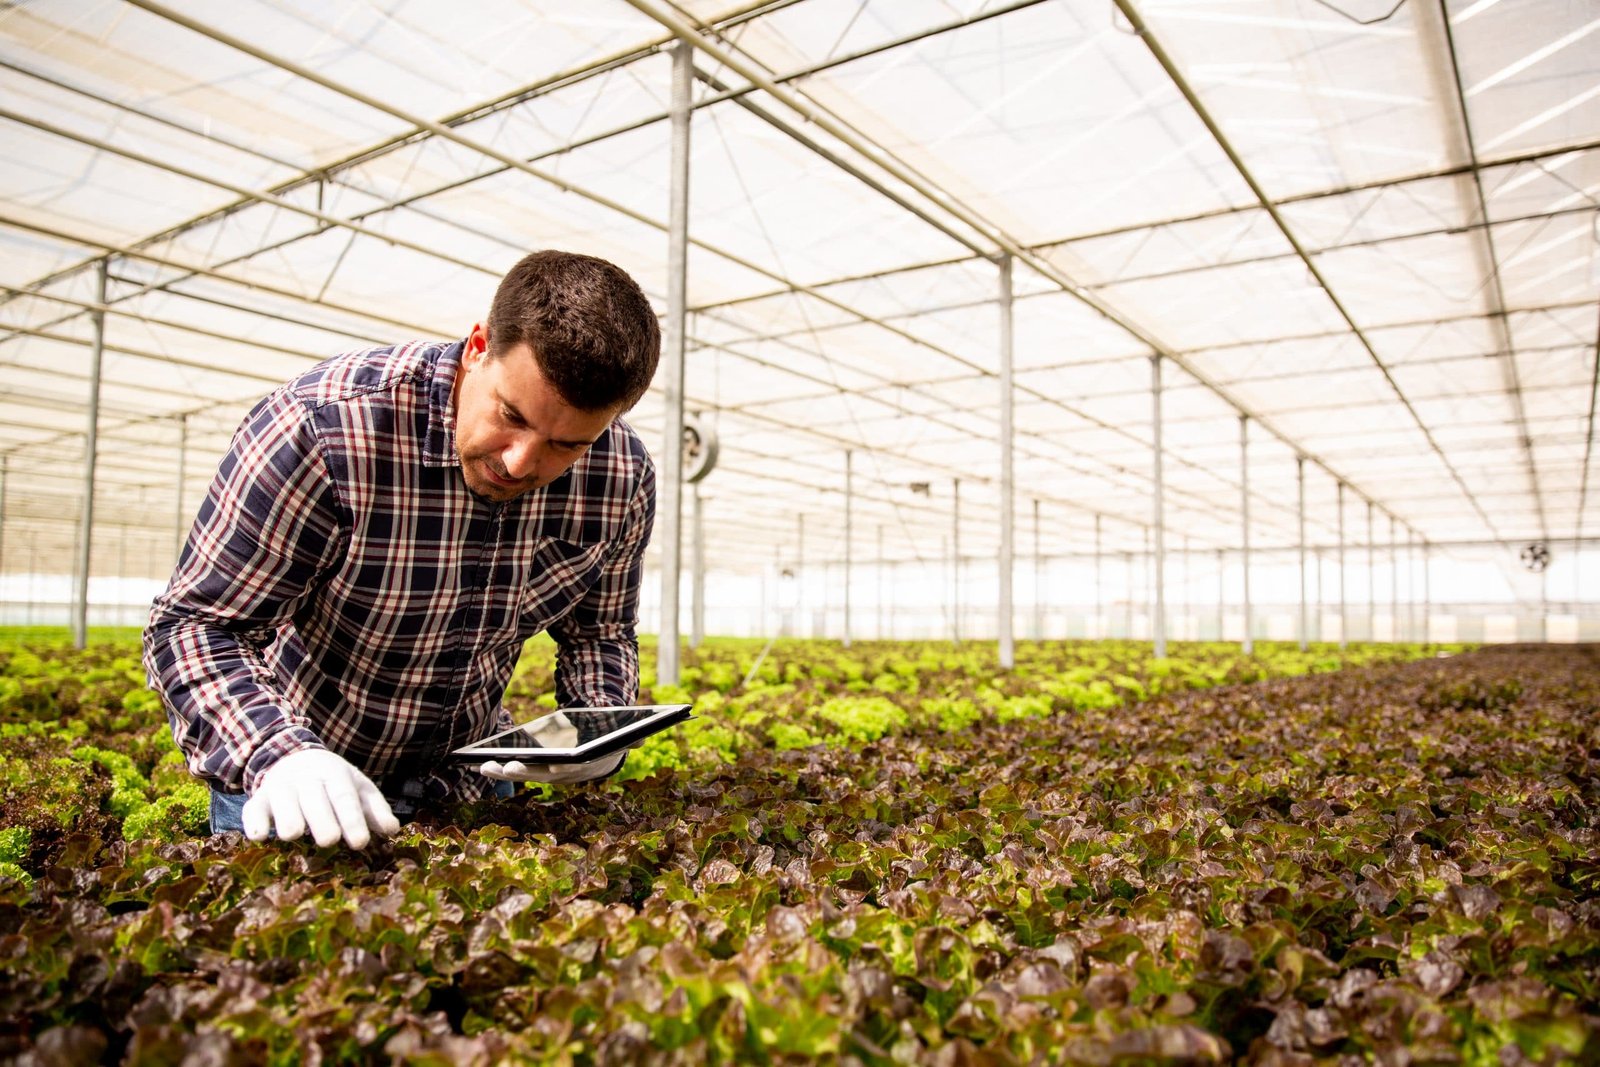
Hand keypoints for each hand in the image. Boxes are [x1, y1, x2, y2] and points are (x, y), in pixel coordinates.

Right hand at [242, 748, 400, 848]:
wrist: (295, 758)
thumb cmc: (333, 783)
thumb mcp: (358, 788)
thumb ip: (375, 809)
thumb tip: (392, 829)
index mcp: (335, 776)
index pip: (345, 798)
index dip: (353, 820)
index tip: (360, 842)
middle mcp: (307, 780)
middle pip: (314, 800)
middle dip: (321, 820)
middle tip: (329, 840)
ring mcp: (281, 788)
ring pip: (283, 804)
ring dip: (288, 819)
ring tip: (294, 835)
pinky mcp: (259, 800)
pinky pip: (253, 809)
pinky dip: (255, 822)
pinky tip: (259, 836)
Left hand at [477, 749, 624, 784]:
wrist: (599, 753)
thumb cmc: (609, 740)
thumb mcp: (622, 738)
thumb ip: (632, 738)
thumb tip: (642, 736)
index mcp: (582, 767)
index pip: (568, 769)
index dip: (555, 767)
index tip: (545, 763)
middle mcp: (563, 775)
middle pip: (540, 774)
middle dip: (523, 771)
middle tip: (507, 766)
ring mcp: (547, 774)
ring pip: (524, 774)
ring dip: (503, 772)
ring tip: (484, 765)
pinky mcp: (536, 770)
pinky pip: (516, 770)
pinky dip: (500, 769)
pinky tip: (482, 763)